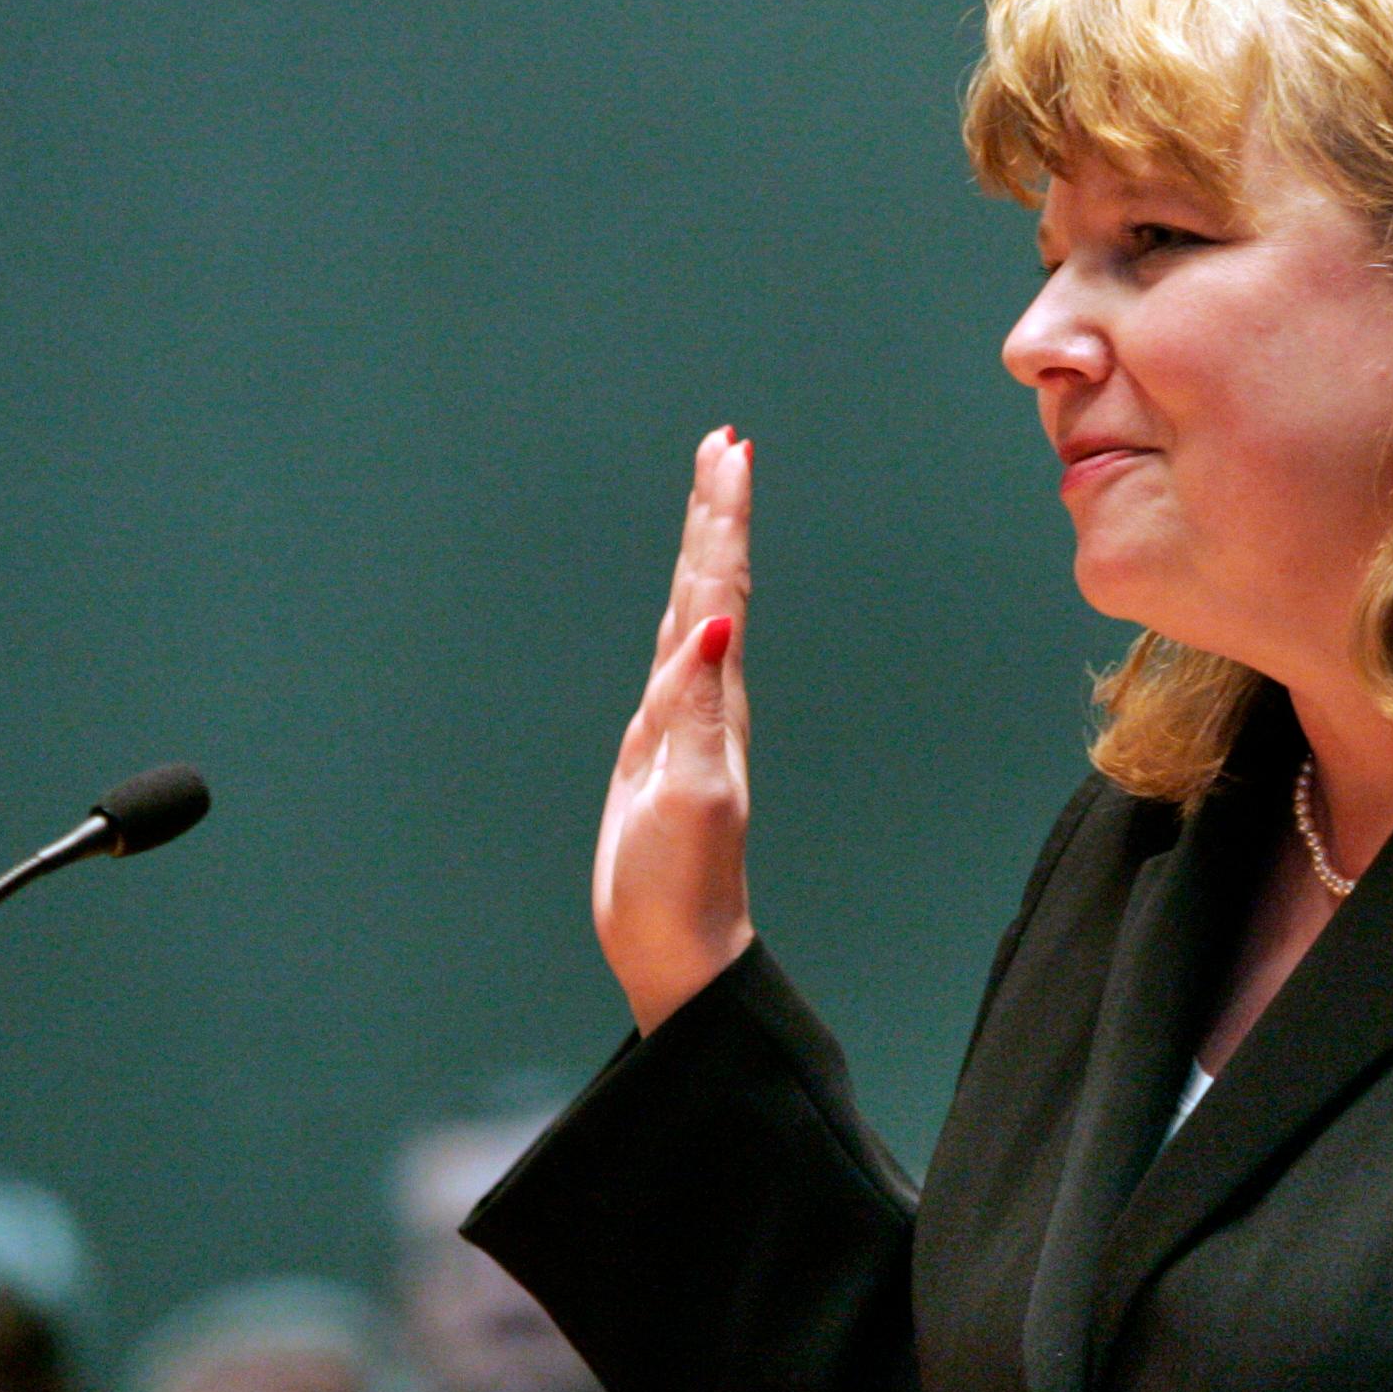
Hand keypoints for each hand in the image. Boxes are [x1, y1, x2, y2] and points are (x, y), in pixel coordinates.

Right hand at [596, 426, 756, 1033]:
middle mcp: (709, 697)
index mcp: (717, 699)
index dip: (723, 518)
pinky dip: (682, 613)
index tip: (731, 450)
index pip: (721, 588)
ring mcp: (686, 719)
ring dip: (704, 551)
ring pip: (697, 611)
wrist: (677, 947)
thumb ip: (700, 709)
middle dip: (717, 512)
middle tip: (724, 444)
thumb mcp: (691, 793)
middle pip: (713, 583)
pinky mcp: (660, 745)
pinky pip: (675, 657)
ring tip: (711, 497)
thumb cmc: (684, 883)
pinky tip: (688, 608)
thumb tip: (717, 626)